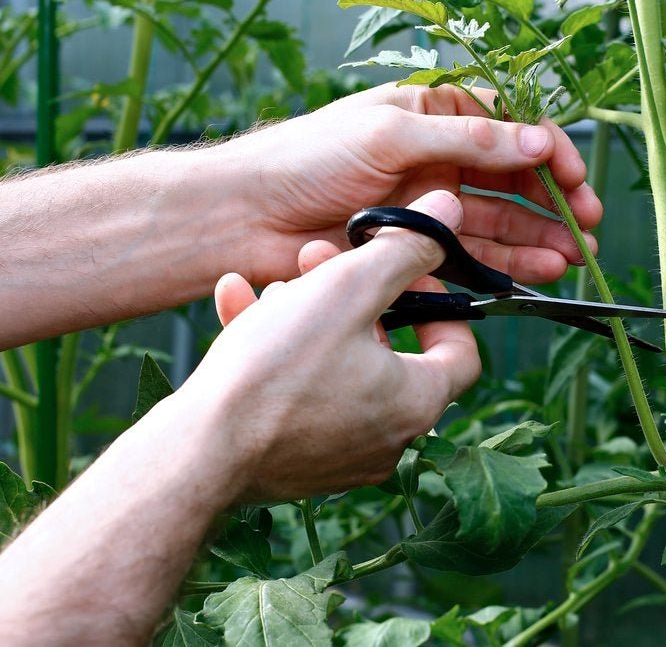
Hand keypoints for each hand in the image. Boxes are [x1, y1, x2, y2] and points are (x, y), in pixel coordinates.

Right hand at [181, 190, 477, 501]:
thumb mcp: (347, 289)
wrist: (194, 455)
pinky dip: (277, 354)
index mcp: (417, 403)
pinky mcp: (293, 463)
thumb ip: (405, 248)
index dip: (440, 302)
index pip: (462, 351)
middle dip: (353, 297)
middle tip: (321, 262)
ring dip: (308, 317)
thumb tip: (450, 210)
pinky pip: (299, 397)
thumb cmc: (276, 371)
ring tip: (275, 285)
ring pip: (337, 368)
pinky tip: (237, 305)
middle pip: (389, 352)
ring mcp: (340, 457)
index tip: (403, 273)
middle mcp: (389, 439)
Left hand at [210, 82, 601, 287]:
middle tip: (588, 227)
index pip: (508, 126)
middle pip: (514, 178)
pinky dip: (507, 265)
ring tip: (571, 258)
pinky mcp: (416, 249)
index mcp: (432, 114)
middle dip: (554, 202)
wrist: (242, 217)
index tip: (574, 178)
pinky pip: (474, 256)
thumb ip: (469, 139)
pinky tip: (538, 274)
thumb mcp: (391, 135)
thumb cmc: (306, 158)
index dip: (548, 150)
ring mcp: (429, 205)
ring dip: (537, 238)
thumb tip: (538, 138)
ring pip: (500, 221)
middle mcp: (437, 158)